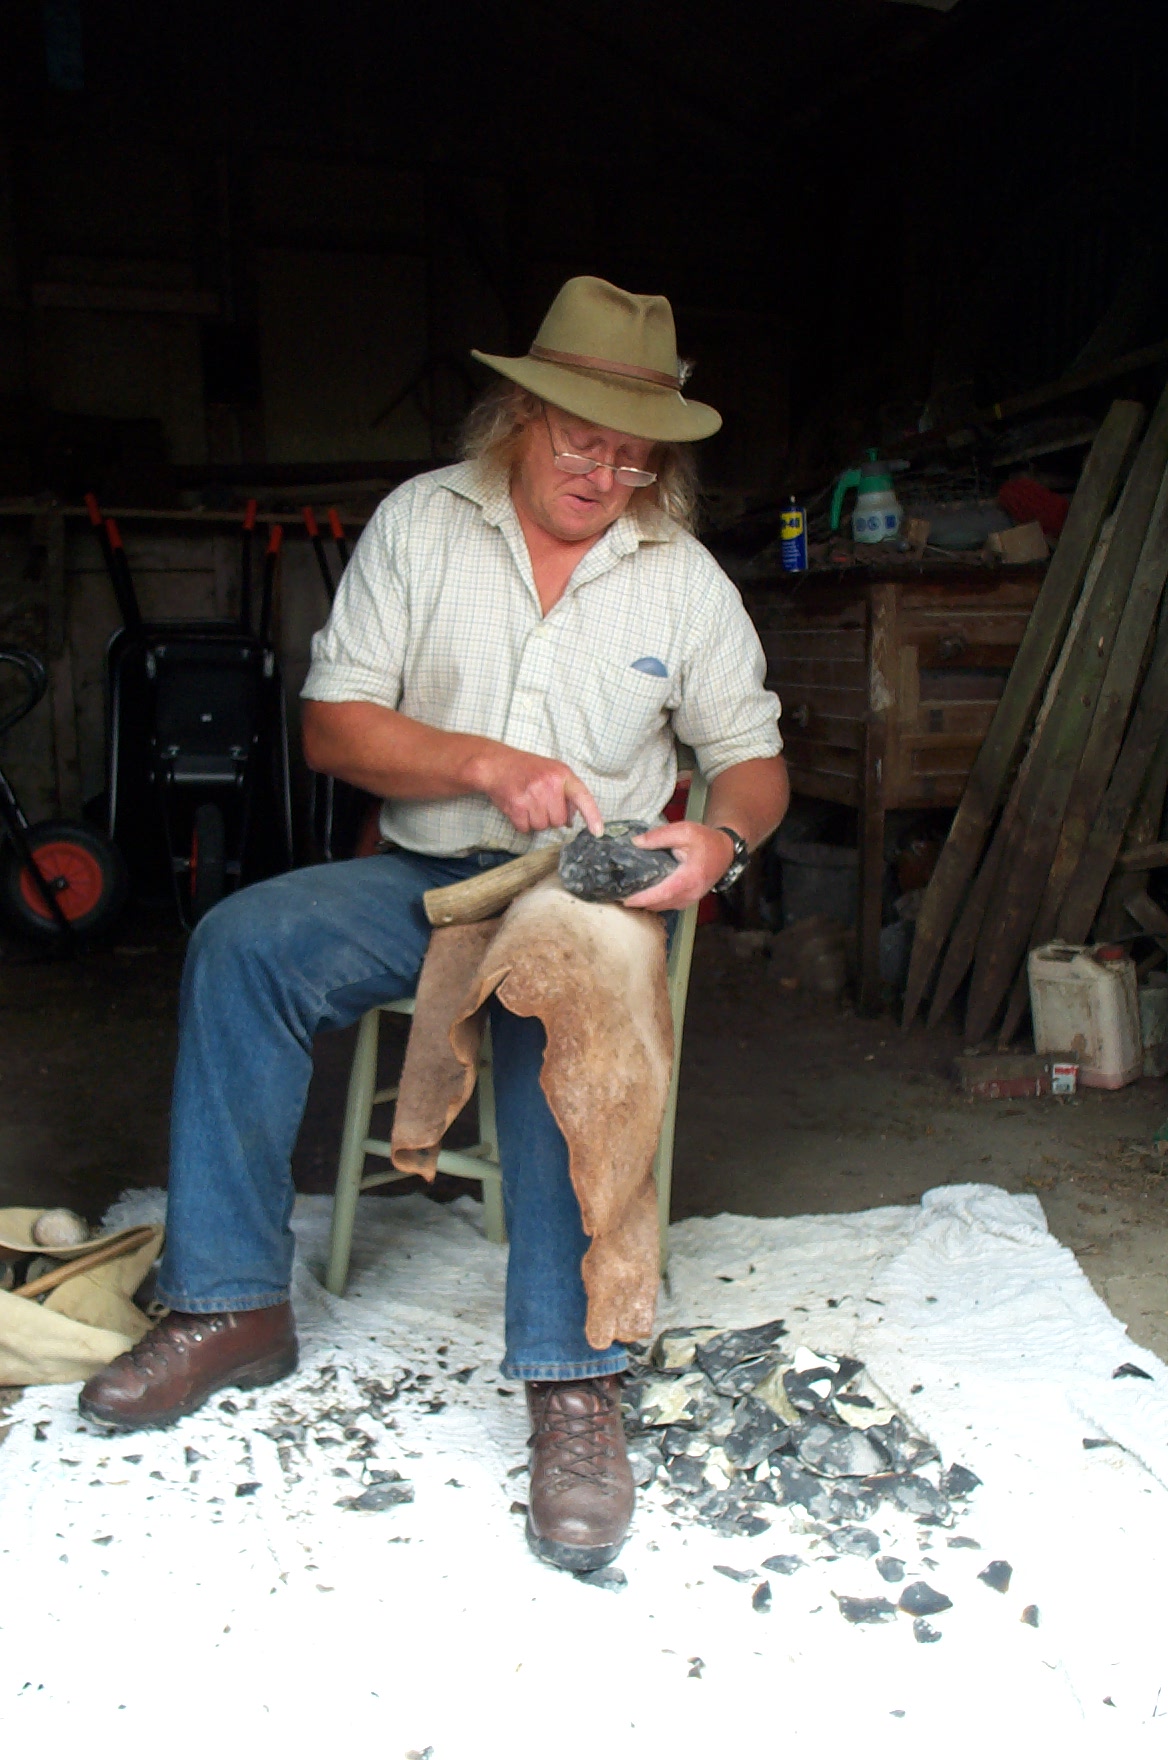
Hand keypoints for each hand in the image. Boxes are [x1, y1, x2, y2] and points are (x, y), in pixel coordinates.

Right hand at [475, 744, 604, 836]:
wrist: (496, 764)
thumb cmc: (527, 769)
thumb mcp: (552, 771)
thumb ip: (566, 792)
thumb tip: (572, 819)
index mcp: (561, 774)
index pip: (582, 797)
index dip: (592, 816)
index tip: (598, 832)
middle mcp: (548, 784)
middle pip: (559, 820)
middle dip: (551, 817)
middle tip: (540, 803)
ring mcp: (531, 795)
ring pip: (542, 826)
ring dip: (535, 820)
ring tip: (528, 803)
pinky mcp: (516, 806)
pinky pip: (526, 828)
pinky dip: (522, 823)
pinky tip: (519, 808)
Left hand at [622, 821, 736, 911]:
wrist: (725, 851)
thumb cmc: (705, 840)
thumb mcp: (684, 830)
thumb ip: (659, 836)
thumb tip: (636, 842)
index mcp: (690, 877)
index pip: (664, 892)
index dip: (644, 898)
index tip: (627, 899)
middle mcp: (691, 892)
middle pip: (661, 904)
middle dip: (640, 903)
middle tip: (618, 895)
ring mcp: (691, 899)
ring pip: (664, 907)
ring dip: (646, 904)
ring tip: (628, 895)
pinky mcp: (689, 900)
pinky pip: (669, 905)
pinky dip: (655, 902)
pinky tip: (644, 895)